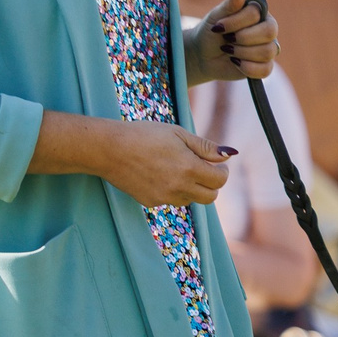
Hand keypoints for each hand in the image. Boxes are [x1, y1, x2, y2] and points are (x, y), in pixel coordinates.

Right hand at [100, 120, 228, 206]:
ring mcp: (164, 197)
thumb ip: (205, 147)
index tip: (218, 165)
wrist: (108, 149)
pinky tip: (160, 175)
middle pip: (210, 197)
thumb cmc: (144, 135)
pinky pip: (170, 200)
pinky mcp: (150, 202)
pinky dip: (173, 191)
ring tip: (178, 169)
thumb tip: (229, 155)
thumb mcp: (178, 134)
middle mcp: (179, 187)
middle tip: (204, 170)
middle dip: (211, 185)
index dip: (222, 172)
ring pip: (191, 200)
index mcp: (189, 168)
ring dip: (192, 188)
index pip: (220, 181)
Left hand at [187, 0, 280, 82]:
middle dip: (243, 38)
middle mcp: (267, 29)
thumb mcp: (216, 16)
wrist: (202, 55)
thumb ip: (230, 3)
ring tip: (228, 51)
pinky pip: (266, 69)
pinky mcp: (265, 66)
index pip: (256, 14)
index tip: (219, 28)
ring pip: (267, 52)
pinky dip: (247, 68)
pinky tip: (235, 63)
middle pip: (270, 32)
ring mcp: (267, 48)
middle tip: (226, 40)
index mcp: (258, 13)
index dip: (237, 22)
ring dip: (242, 53)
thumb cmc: (210, 32)